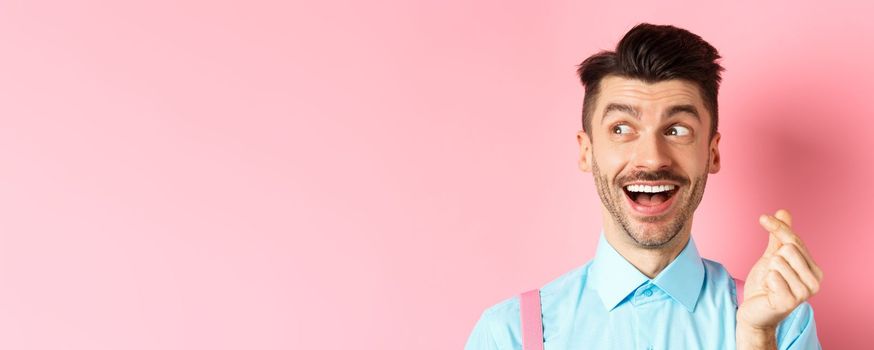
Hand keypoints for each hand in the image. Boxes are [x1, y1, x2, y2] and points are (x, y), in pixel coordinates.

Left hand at [737, 209, 823, 330]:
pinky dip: (765, 281)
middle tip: (772, 276)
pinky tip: (769, 292)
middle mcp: (815, 281)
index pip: (795, 239)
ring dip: (768, 272)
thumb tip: (783, 211)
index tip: (762, 218)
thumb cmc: (765, 284)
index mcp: (814, 270)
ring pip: (778, 261)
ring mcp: (804, 293)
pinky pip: (772, 276)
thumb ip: (780, 237)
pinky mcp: (790, 301)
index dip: (777, 227)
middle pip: (788, 248)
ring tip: (771, 285)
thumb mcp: (772, 256)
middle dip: (772, 259)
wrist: (754, 311)